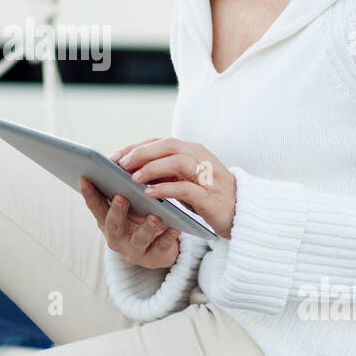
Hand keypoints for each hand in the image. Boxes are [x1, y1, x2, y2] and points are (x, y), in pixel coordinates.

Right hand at [79, 177, 180, 269]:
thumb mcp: (129, 205)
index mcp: (107, 221)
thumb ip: (123, 187)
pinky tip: (175, 226)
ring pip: (139, 239)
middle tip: (121, 196)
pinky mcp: (155, 256)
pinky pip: (162, 246)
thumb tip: (121, 160)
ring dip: (146, 227)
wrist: (157, 250)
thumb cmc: (140, 219)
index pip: (95, 206)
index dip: (89, 194)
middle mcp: (117, 237)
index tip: (85, 178)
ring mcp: (135, 249)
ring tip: (154, 216)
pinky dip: (168, 236)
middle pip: (114, 225)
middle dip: (117, 211)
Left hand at [114, 137, 235, 239]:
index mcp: (193, 150)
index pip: (161, 142)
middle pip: (168, 146)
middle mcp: (201, 158)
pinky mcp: (210, 196)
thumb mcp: (184, 179)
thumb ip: (164, 171)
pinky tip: (148, 194)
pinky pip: (185, 188)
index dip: (136, 147)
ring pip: (177, 162)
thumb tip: (130, 169)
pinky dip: (165, 189)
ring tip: (133, 179)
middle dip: (141, 154)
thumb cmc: (207, 195)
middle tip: (120, 165)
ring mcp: (208, 176)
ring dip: (152, 169)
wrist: (240, 213)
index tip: (114, 157)